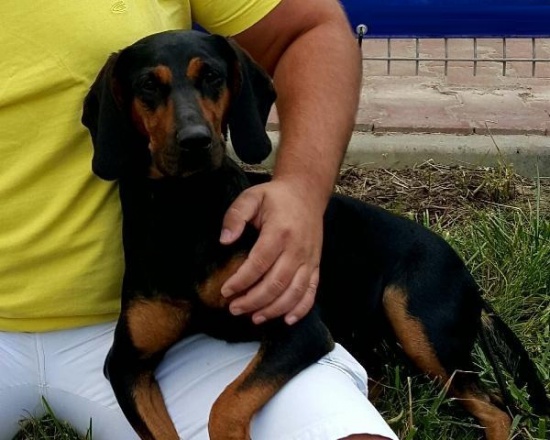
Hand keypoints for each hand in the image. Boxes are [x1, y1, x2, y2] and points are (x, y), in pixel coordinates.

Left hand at [219, 179, 323, 324]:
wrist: (307, 193)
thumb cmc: (275, 197)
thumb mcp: (251, 197)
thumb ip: (235, 216)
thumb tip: (224, 240)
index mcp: (280, 232)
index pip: (259, 263)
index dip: (241, 281)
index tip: (225, 291)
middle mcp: (297, 249)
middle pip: (276, 283)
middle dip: (253, 301)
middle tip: (234, 308)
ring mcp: (309, 259)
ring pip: (293, 293)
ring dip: (273, 309)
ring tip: (254, 318)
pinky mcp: (316, 265)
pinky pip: (311, 292)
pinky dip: (300, 309)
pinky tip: (286, 320)